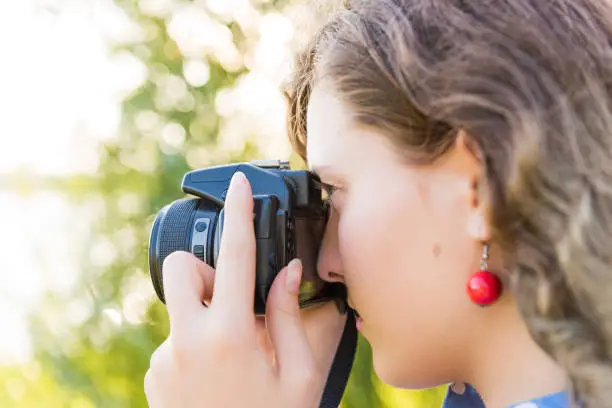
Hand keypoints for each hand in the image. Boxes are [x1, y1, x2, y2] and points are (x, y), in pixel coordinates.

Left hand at [144, 171, 345, 407]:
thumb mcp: (297, 373)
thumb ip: (287, 315)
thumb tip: (285, 271)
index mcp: (231, 334)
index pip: (238, 255)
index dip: (240, 212)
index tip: (239, 184)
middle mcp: (188, 340)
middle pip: (183, 269)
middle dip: (207, 269)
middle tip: (234, 300)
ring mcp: (165, 359)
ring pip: (182, 308)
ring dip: (208, 315)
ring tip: (236, 354)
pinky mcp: (155, 374)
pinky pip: (176, 339)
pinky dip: (198, 344)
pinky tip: (218, 375)